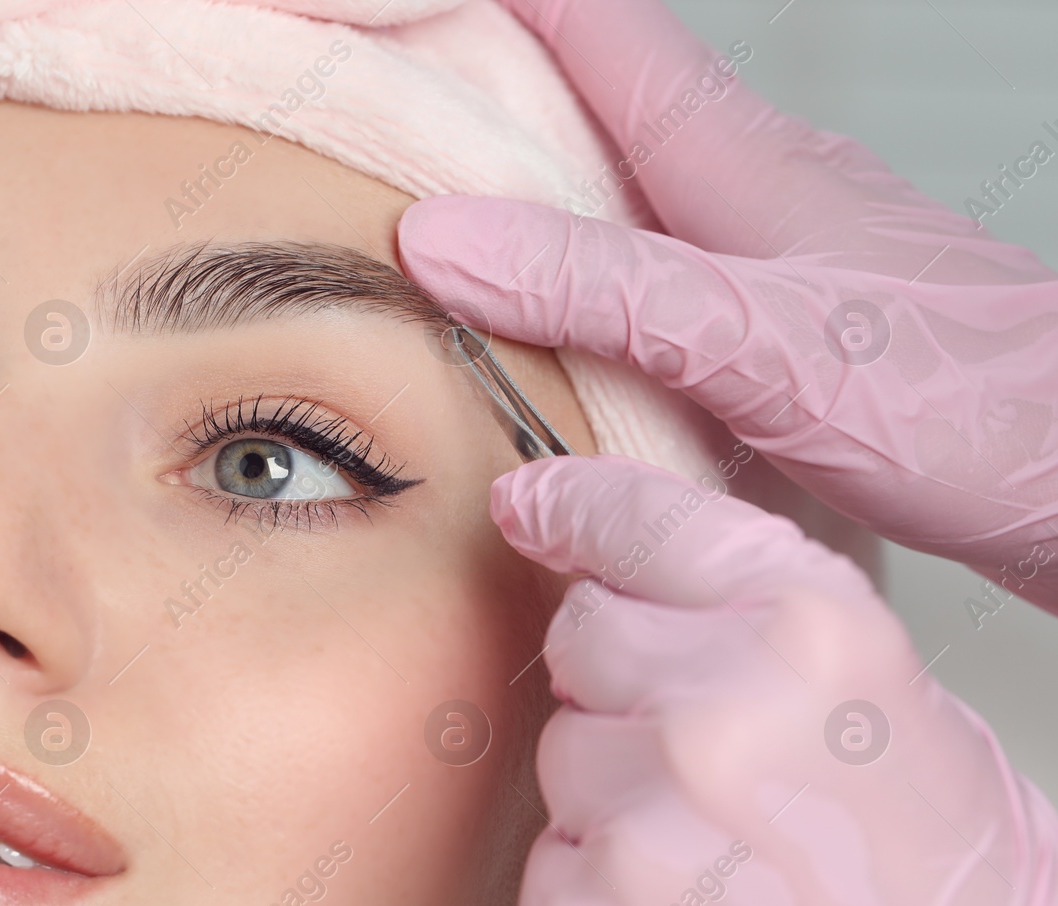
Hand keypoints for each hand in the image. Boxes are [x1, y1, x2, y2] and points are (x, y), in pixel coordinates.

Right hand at [398, 0, 1057, 613]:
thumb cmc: (960, 405)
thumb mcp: (754, 343)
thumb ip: (600, 289)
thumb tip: (445, 236)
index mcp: (736, 159)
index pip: (598, 29)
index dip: (502, 4)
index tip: (405, 6)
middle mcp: (754, 181)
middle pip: (604, 92)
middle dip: (499, 81)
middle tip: (407, 102)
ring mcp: (776, 242)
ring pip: (634, 174)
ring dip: (546, 171)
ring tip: (462, 202)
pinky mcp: (791, 308)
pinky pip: (665, 251)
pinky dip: (596, 257)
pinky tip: (577, 314)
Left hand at [493, 455, 1057, 905]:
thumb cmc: (939, 868)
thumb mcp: (876, 686)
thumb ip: (745, 609)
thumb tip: (597, 559)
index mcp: (810, 633)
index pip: (642, 523)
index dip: (574, 505)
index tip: (528, 502)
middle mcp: (718, 720)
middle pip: (578, 642)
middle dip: (624, 688)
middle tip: (715, 764)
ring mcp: (645, 838)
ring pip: (560, 763)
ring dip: (613, 800)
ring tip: (720, 862)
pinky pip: (546, 873)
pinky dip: (596, 901)